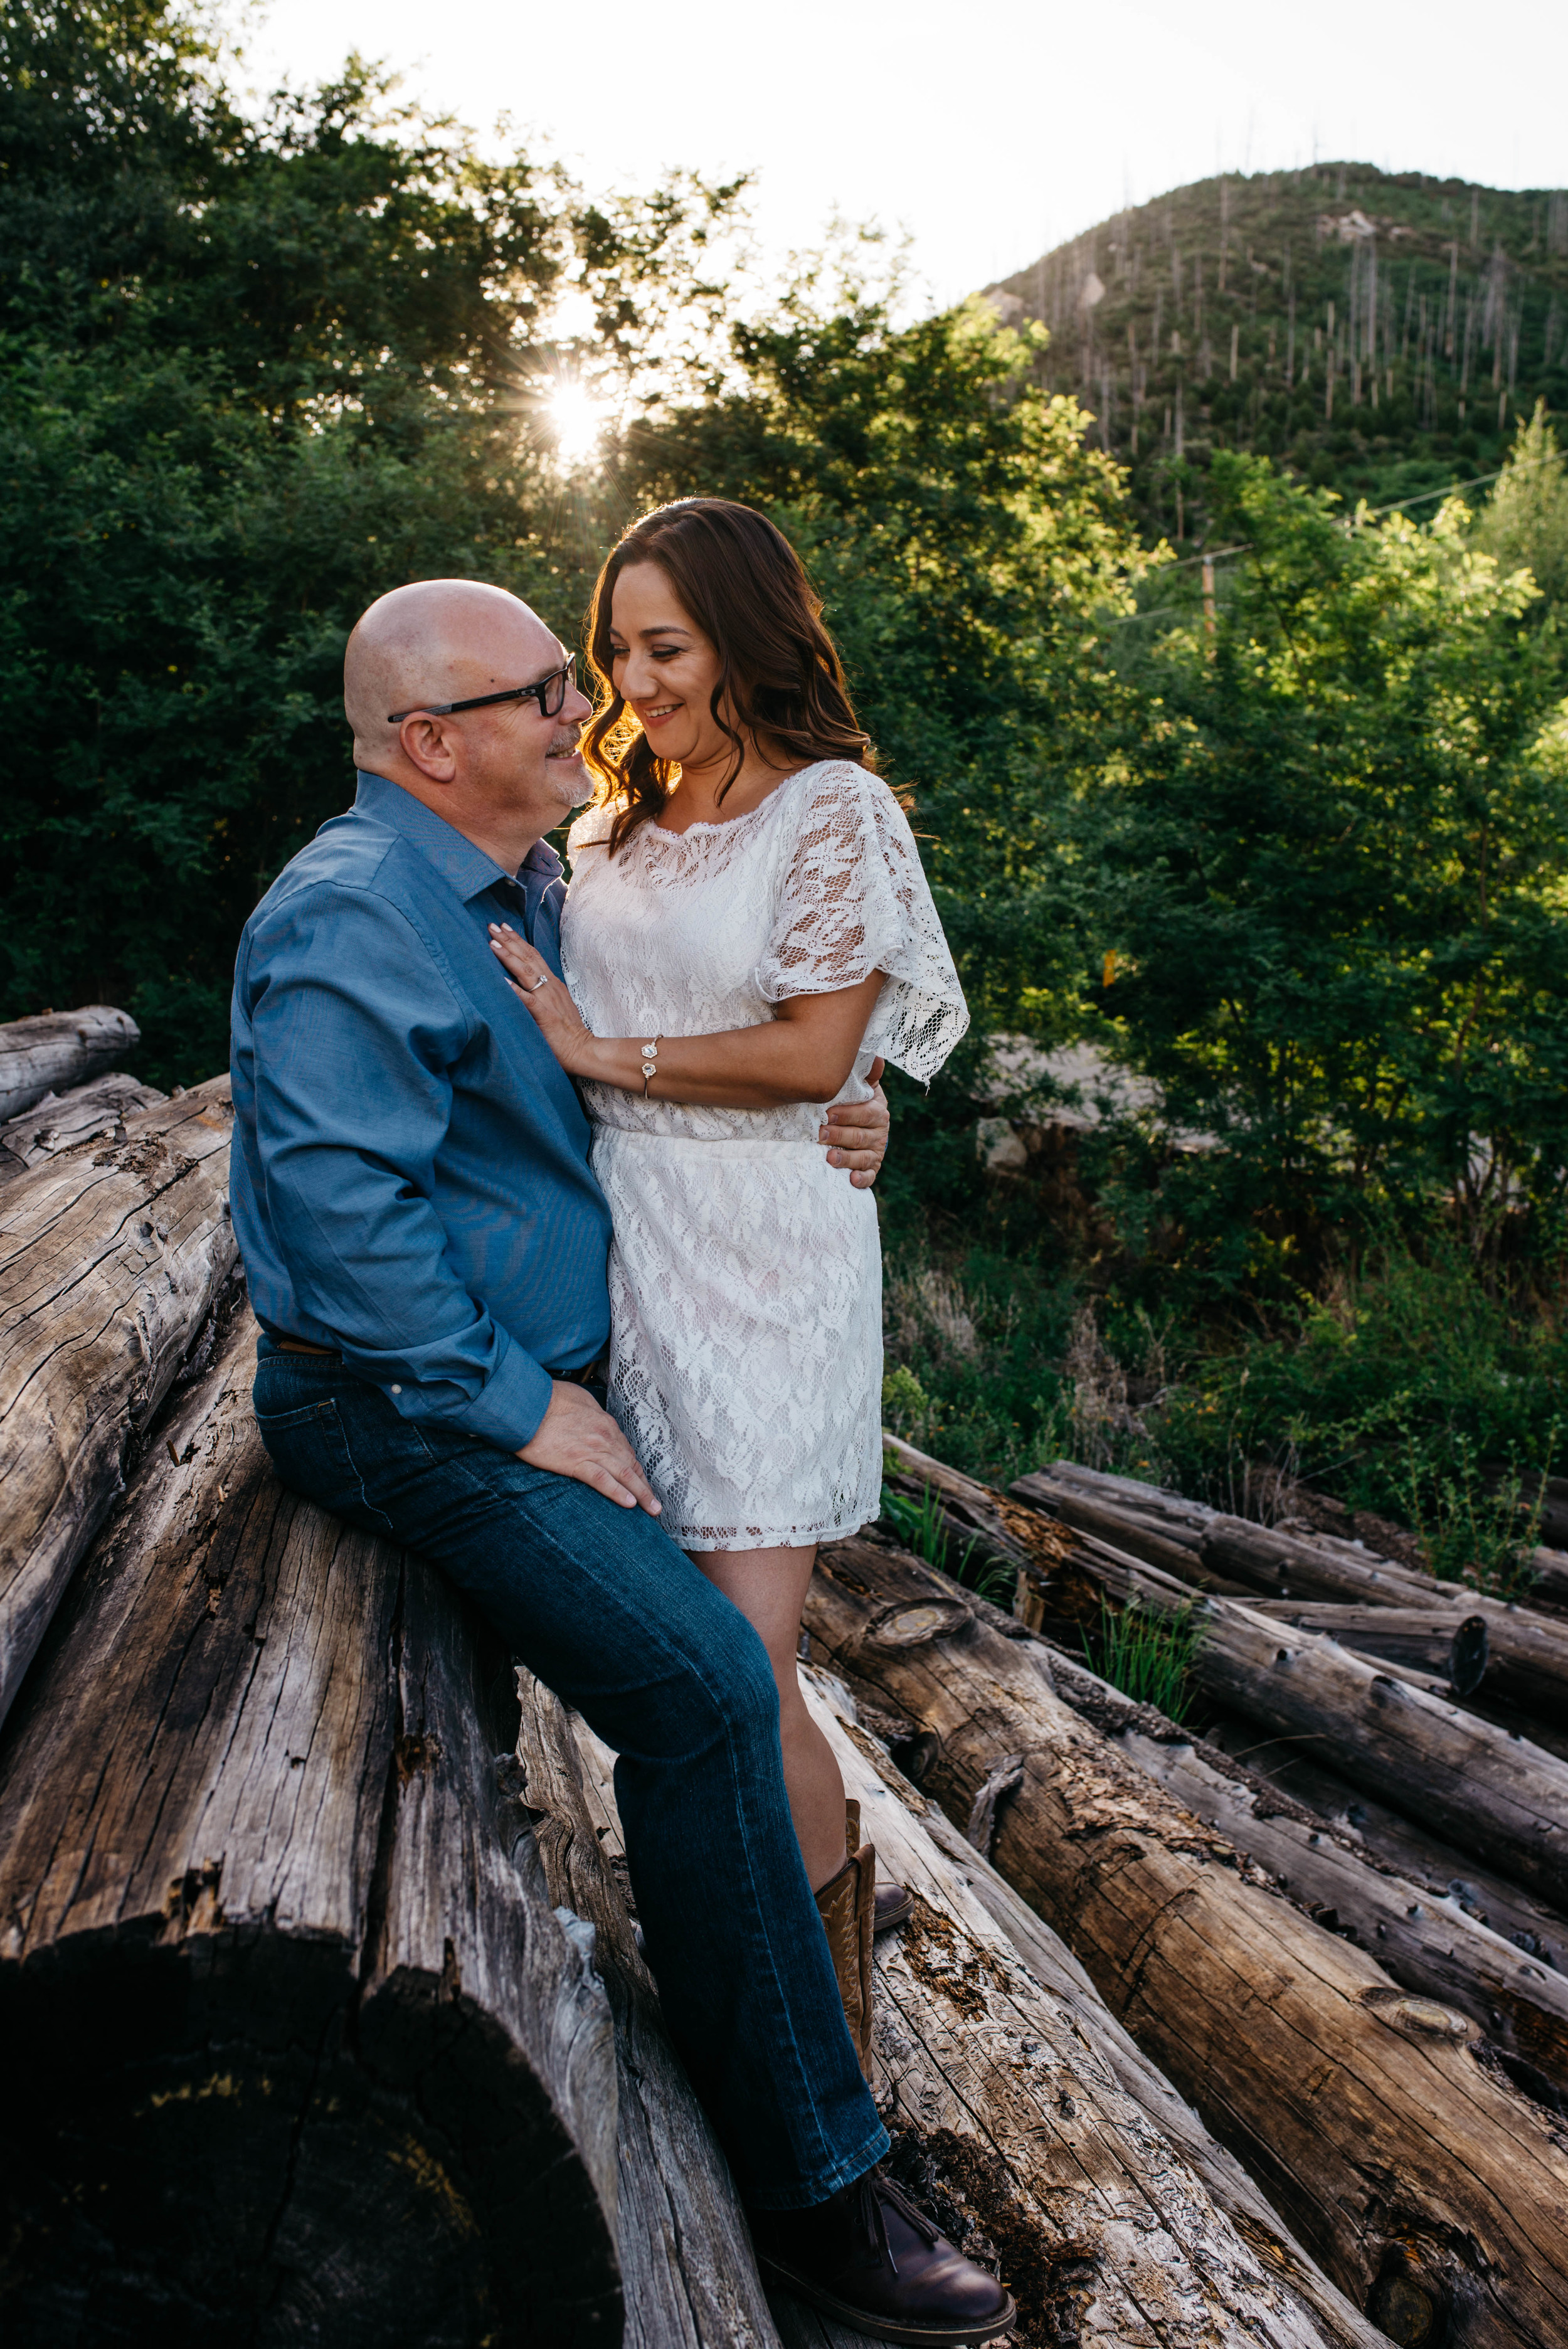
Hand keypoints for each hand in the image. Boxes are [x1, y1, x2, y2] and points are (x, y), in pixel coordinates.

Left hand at [489, 925, 594, 1073]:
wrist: (583, 1050)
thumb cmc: (567, 1032)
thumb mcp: (555, 1005)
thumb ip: (541, 993)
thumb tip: (524, 984)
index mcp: (553, 984)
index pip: (533, 956)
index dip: (518, 941)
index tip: (504, 928)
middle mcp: (550, 987)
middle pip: (528, 958)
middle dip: (509, 941)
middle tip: (492, 925)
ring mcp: (548, 1000)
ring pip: (527, 972)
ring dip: (509, 956)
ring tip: (493, 943)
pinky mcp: (545, 1016)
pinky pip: (528, 1000)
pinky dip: (516, 990)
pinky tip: (502, 981)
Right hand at [519, 1379, 661, 1513]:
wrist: (528, 1402)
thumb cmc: (549, 1398)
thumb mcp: (578, 1399)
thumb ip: (591, 1413)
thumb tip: (594, 1419)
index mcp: (605, 1424)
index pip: (626, 1452)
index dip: (636, 1471)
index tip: (642, 1483)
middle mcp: (604, 1438)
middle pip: (631, 1466)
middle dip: (645, 1487)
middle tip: (655, 1505)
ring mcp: (592, 1450)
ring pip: (624, 1475)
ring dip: (641, 1494)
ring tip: (651, 1510)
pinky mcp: (575, 1461)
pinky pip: (602, 1479)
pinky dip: (617, 1492)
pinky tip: (628, 1503)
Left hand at [820, 1060, 888, 1188]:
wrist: (861, 1125)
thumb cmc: (854, 1102)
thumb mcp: (862, 1087)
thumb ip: (866, 1074)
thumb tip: (876, 1058)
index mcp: (878, 1110)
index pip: (865, 1112)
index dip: (847, 1114)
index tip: (828, 1114)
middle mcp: (880, 1132)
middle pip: (860, 1136)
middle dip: (839, 1136)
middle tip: (819, 1135)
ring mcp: (876, 1151)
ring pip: (863, 1157)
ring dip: (847, 1158)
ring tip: (830, 1158)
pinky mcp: (872, 1168)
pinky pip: (869, 1176)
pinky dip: (862, 1179)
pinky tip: (851, 1180)